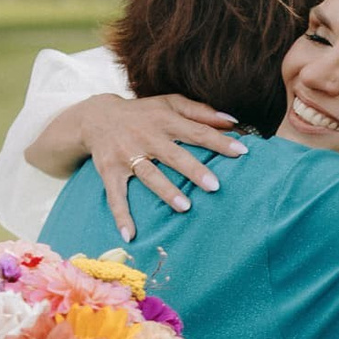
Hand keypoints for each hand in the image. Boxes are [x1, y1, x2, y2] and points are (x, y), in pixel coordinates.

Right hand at [74, 93, 243, 236]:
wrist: (96, 116)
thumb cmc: (144, 112)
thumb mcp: (170, 103)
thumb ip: (201, 111)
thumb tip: (233, 120)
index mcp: (165, 120)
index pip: (197, 132)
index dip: (219, 141)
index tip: (242, 152)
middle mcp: (146, 137)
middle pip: (174, 155)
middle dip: (193, 170)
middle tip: (215, 186)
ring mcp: (126, 155)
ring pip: (149, 174)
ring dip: (166, 191)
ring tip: (185, 207)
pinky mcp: (109, 171)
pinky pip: (115, 196)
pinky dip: (121, 216)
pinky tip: (130, 235)